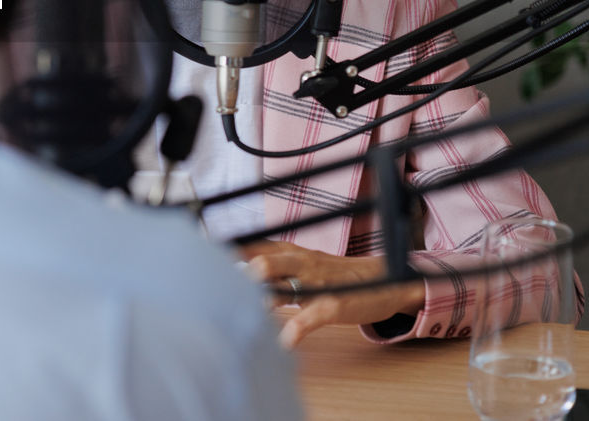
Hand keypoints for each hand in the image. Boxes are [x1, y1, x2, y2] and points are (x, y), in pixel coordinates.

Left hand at [240, 240, 424, 349]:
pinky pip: (310, 318)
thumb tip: (232, 271)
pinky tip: (283, 343)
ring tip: (245, 313)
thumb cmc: (333, 275)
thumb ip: (270, 266)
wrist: (385, 281)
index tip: (204, 263)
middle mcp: (301, 261)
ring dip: (262, 298)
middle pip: (264, 261)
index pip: (253, 246)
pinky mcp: (334, 304)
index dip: (227, 254)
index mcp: (290, 252)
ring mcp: (318, 282)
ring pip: (285, 284)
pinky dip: (294, 331)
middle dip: (241, 276)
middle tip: (222, 291)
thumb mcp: (301, 263)